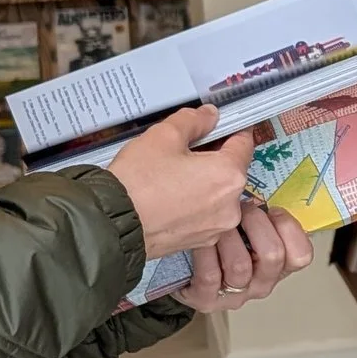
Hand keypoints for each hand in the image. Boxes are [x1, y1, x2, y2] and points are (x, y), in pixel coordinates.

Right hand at [108, 107, 255, 258]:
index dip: (232, 129)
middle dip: (213, 157)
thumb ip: (194, 121)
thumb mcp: (164, 135)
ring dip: (203, 181)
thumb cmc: (138, 181)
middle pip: (231, 170)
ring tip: (172, 175)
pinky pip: (204, 214)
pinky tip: (169, 195)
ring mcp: (216, 227)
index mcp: (229, 175)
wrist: (112, 225)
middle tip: (184, 149)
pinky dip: (193, 203)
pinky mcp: (199, 240)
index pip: (244, 143)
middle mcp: (231, 205)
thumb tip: (209, 116)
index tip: (220, 125)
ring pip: (217, 194)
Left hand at [177, 203, 313, 314]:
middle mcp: (262, 283)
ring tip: (216, 222)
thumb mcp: (246, 222)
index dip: (288, 228)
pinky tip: (198, 240)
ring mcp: (237, 295)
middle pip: (273, 256)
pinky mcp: (208, 301)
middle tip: (241, 208)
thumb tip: (261, 166)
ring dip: (226, 236)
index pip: (301, 255)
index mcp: (278, 263)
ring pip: (241, 265)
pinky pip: (211, 276)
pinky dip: (204, 252)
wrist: (181, 267)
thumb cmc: (218, 237)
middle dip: (255, 223)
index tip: (271, 209)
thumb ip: (263, 206)